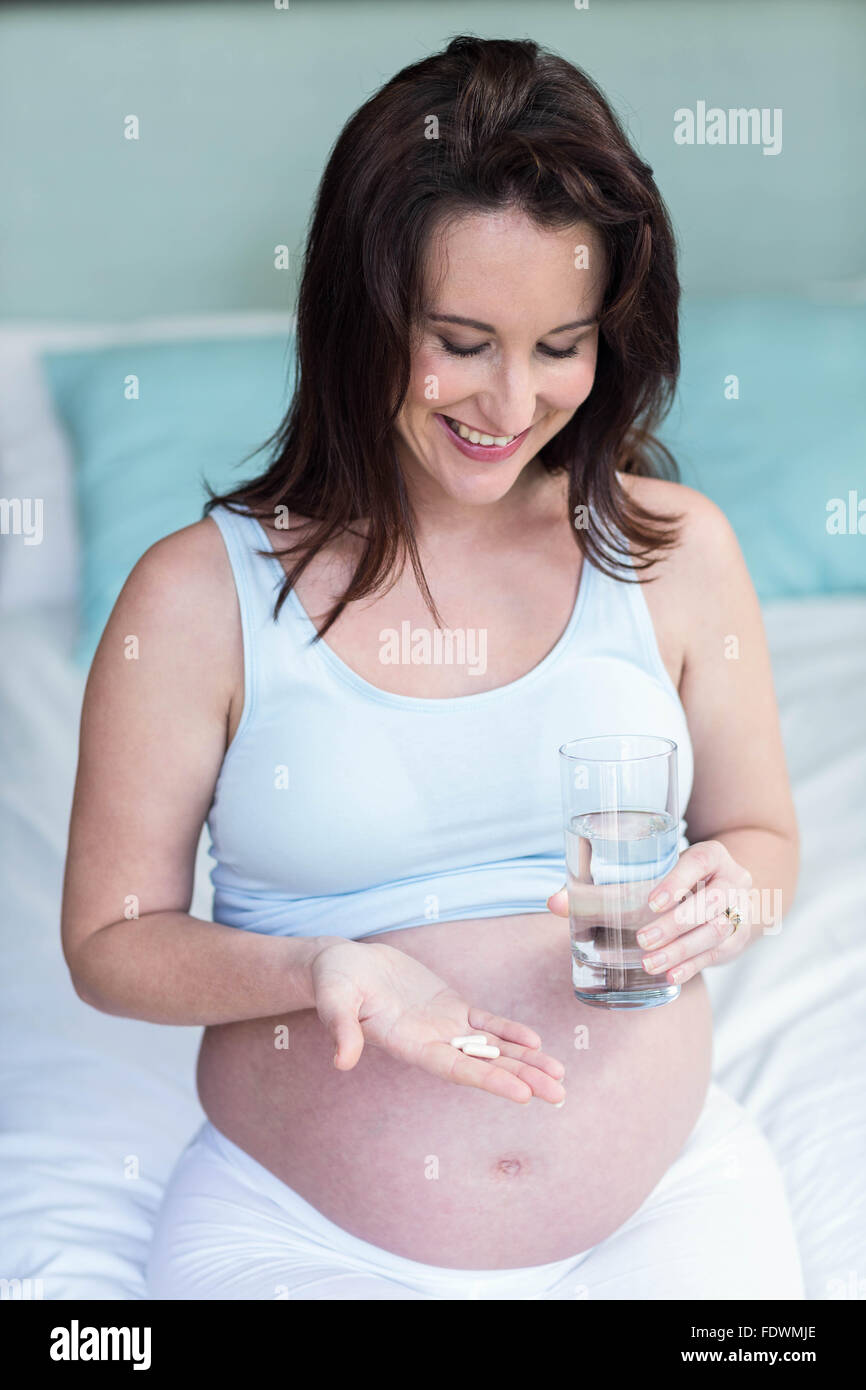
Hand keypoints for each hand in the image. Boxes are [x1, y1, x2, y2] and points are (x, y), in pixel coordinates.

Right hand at [310, 939, 565, 1104]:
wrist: (342, 966)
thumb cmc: (334, 981)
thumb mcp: (333, 1000)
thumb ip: (341, 1028)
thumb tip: (342, 1061)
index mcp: (408, 1045)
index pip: (455, 1069)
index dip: (490, 1080)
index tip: (522, 1095)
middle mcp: (431, 1042)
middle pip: (484, 1065)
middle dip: (522, 1078)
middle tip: (560, 1095)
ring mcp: (443, 1026)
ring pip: (492, 1047)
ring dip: (525, 1060)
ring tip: (559, 1076)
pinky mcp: (448, 1006)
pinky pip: (485, 1022)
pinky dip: (509, 1031)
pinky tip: (536, 1042)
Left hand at [547, 838, 753, 985]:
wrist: (727, 890)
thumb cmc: (675, 879)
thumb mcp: (653, 870)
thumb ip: (603, 886)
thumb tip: (554, 903)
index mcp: (711, 855)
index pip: (700, 862)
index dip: (678, 881)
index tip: (651, 902)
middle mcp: (732, 880)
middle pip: (710, 902)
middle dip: (675, 924)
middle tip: (642, 940)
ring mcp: (741, 911)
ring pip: (716, 931)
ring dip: (682, 950)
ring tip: (649, 964)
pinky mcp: (738, 939)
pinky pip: (718, 954)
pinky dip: (692, 966)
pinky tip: (669, 977)